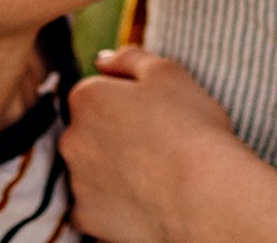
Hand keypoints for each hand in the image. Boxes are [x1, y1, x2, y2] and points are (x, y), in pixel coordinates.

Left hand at [61, 48, 247, 242]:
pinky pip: (94, 208)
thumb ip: (129, 59)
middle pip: (87, 134)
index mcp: (87, 98)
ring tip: (152, 177)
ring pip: (90, 172)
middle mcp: (72, 138)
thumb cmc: (191, 127)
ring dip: (110, 172)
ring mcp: (76, 181)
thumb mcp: (168, 73)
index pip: (95, 95)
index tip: (152, 117)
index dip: (125, 105)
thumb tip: (103, 59)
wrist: (204, 195)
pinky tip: (142, 202)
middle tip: (154, 147)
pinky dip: (112, 207)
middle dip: (112, 138)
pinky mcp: (86, 218)